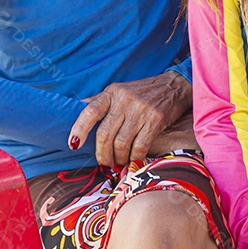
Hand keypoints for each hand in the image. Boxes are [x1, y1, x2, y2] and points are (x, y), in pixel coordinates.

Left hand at [68, 71, 190, 167]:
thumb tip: (73, 109)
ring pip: (121, 143)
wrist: (174, 87)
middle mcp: (125, 100)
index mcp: (112, 92)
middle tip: (104, 162)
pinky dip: (134, 157)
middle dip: (102, 153)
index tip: (74, 144)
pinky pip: (140, 146)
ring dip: (117, 158)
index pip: (90, 111)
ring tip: (118, 162)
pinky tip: (133, 160)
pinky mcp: (155, 120)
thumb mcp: (119, 91)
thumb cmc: (141, 92)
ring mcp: (141, 110)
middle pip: (105, 133)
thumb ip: (99, 102)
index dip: (79, 129)